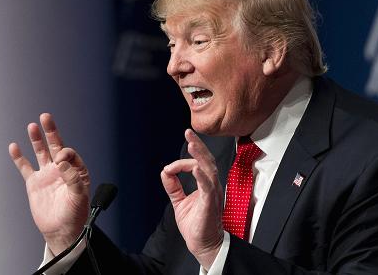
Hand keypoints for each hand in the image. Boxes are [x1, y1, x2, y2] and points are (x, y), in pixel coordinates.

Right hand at [9, 113, 89, 254]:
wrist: (61, 230)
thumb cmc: (76, 214)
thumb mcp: (79, 196)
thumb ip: (73, 178)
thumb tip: (62, 163)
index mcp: (77, 171)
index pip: (70, 154)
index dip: (66, 152)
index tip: (61, 158)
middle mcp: (62, 170)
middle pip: (56, 146)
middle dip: (51, 132)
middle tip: (46, 117)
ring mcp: (47, 175)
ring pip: (41, 153)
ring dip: (37, 140)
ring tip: (33, 126)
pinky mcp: (34, 183)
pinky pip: (25, 167)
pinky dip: (19, 157)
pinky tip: (14, 147)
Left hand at [161, 129, 223, 269]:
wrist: (203, 245)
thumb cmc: (197, 225)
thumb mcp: (180, 202)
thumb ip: (173, 186)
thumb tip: (165, 172)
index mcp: (206, 184)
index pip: (196, 164)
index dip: (182, 162)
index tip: (169, 169)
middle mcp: (211, 186)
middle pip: (207, 161)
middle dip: (197, 145)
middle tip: (188, 132)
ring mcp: (212, 194)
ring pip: (209, 170)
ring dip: (200, 156)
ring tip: (192, 144)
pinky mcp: (210, 204)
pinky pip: (208, 188)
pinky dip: (202, 177)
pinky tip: (195, 169)